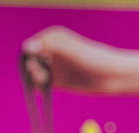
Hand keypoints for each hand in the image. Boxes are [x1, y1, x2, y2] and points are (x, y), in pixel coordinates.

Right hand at [22, 27, 138, 100]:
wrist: (112, 77)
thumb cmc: (94, 59)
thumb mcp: (71, 51)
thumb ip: (49, 46)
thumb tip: (25, 47)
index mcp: (53, 38)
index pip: (30, 46)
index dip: (29, 57)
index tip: (37, 65)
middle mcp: (52, 51)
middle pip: (30, 60)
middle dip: (31, 69)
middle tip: (42, 76)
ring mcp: (55, 66)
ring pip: (35, 73)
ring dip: (35, 79)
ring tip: (46, 83)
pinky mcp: (58, 81)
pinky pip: (42, 85)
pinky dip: (39, 88)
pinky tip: (43, 90)